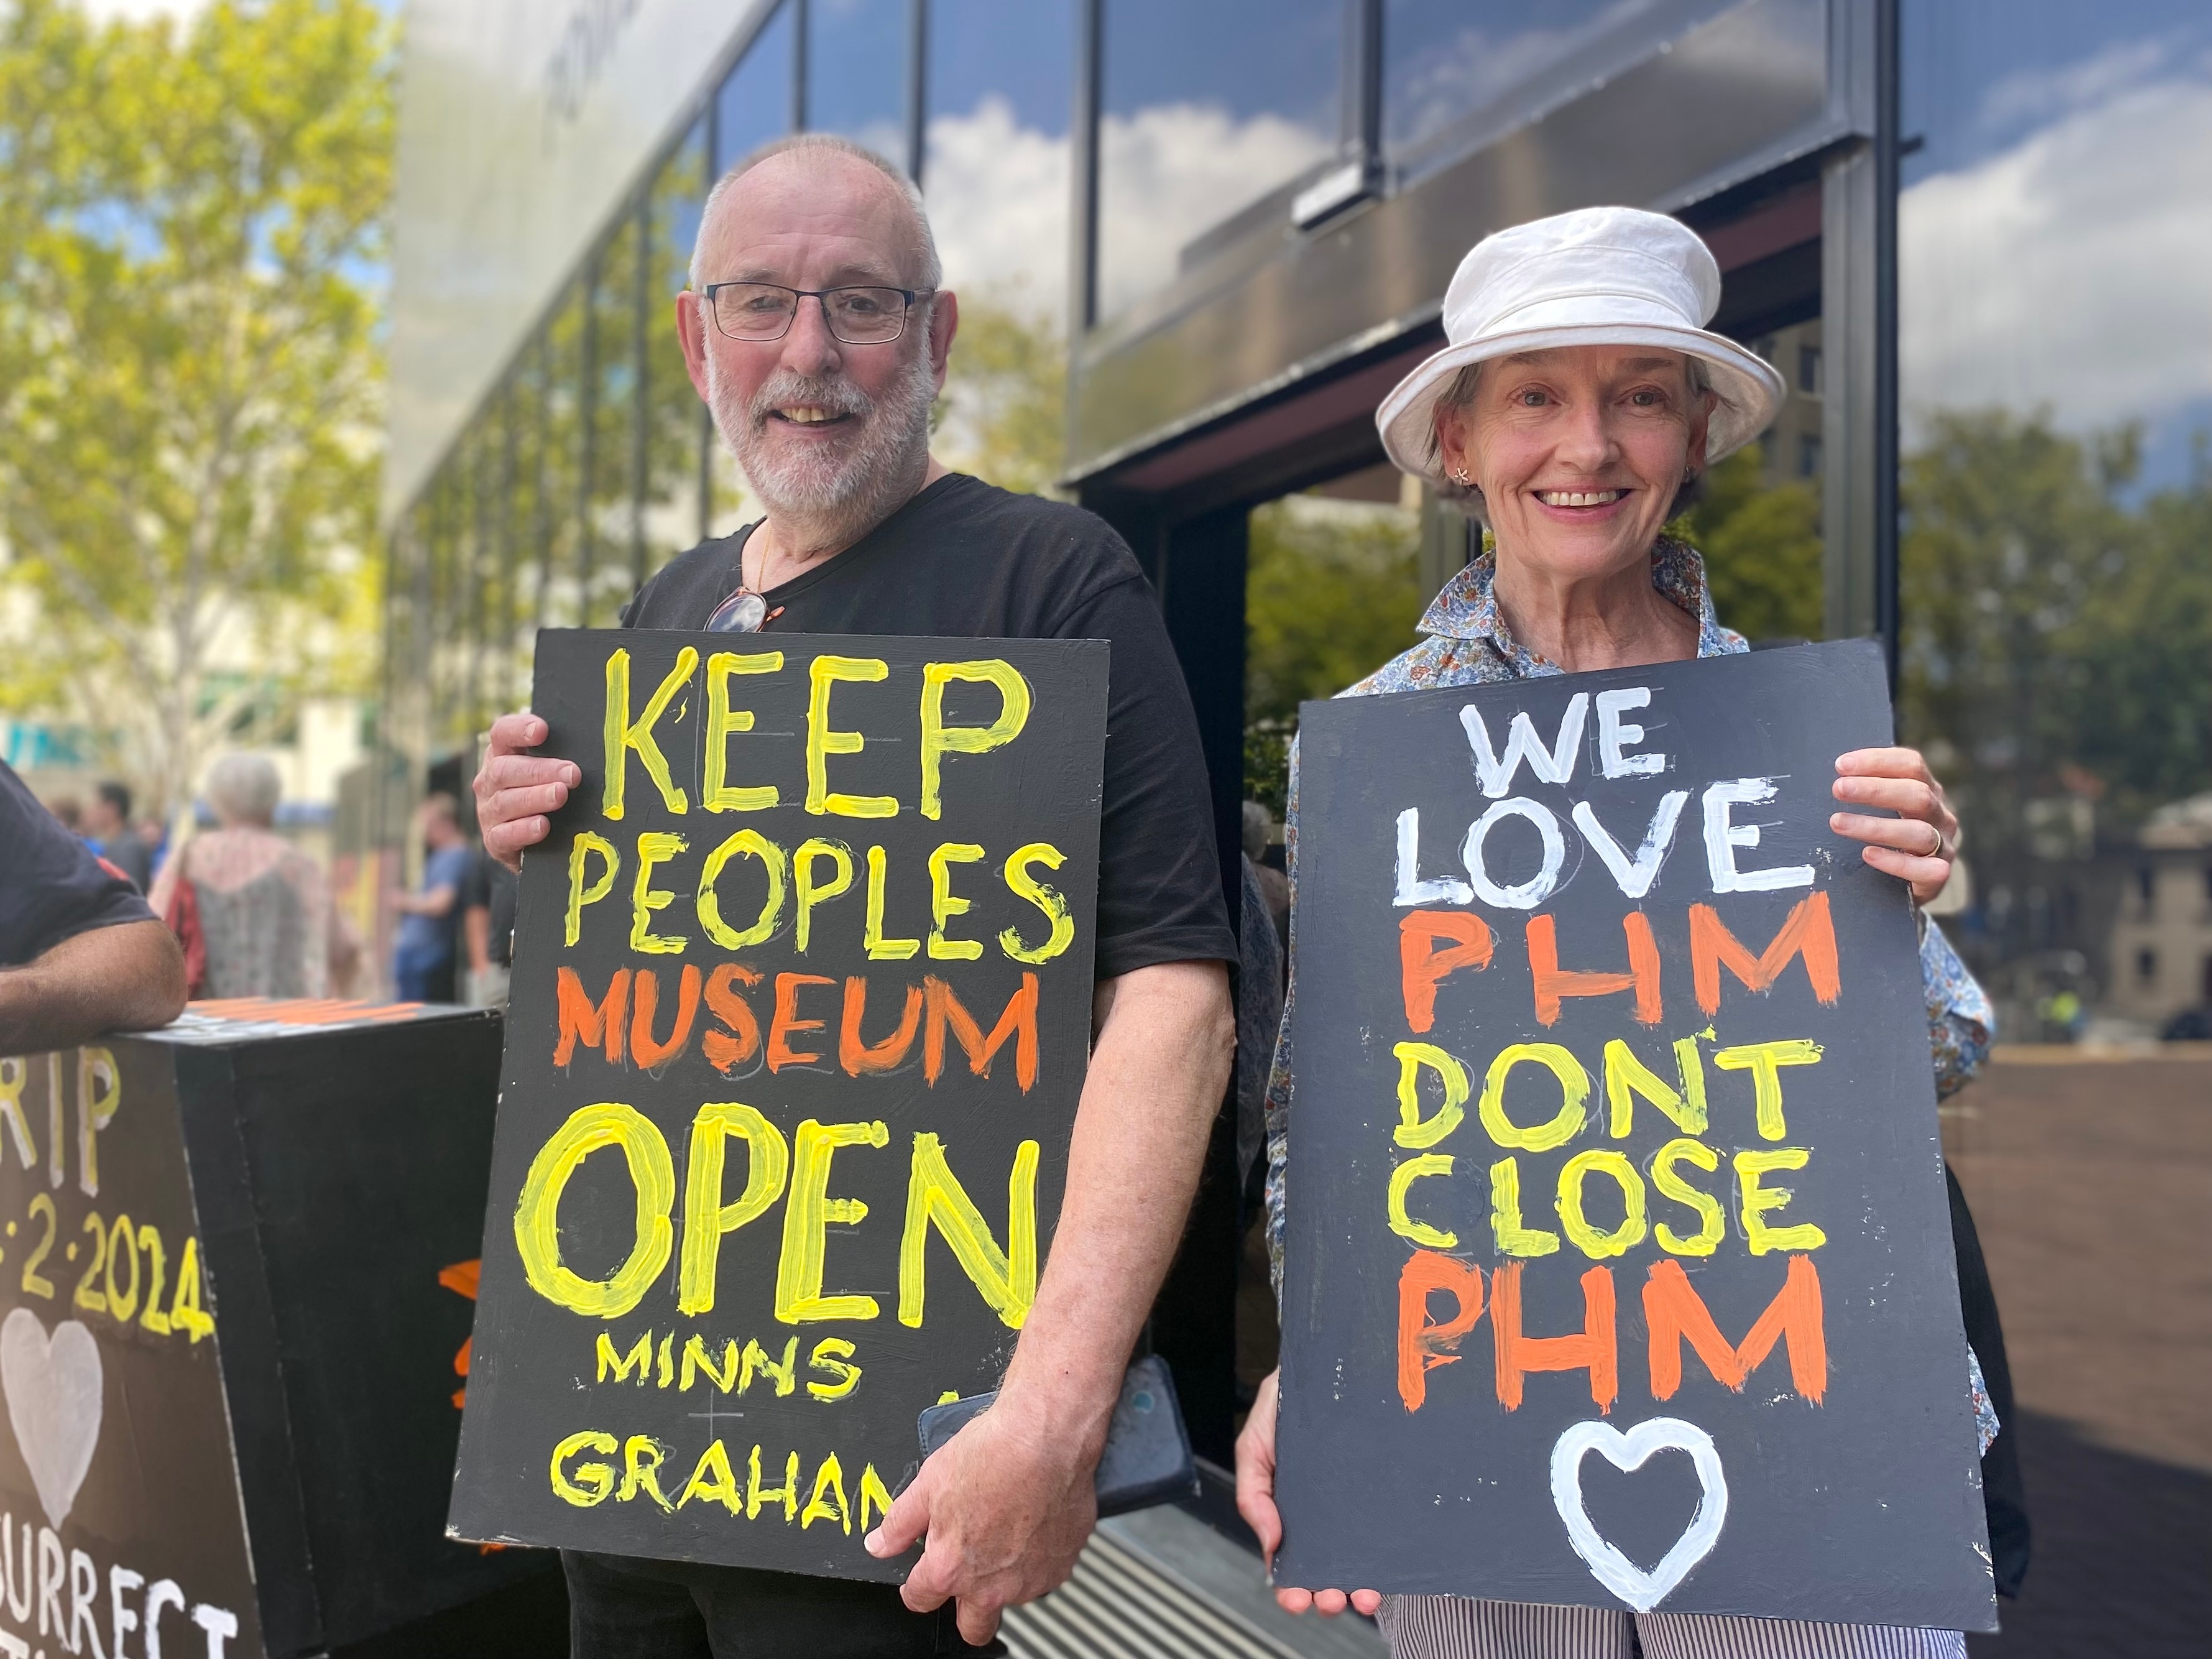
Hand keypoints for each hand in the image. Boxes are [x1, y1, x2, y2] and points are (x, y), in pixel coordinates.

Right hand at [474, 711, 580, 871]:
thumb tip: (589, 742)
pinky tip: (543, 826)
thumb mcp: (550, 771)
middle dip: (540, 771)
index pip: (502, 734)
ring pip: (505, 802)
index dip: (519, 729)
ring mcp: (488, 811)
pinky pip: (503, 835)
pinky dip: (523, 830)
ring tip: (560, 795)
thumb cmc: (547, 794)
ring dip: (535, 798)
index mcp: (502, 755)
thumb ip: (560, 754)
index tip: (543, 730)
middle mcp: (489, 781)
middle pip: (505, 770)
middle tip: (572, 773)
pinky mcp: (494, 841)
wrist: (535, 845)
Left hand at [865, 1387, 1097, 1644]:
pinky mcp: (1061, 1567)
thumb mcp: (929, 1482)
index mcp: (951, 1567)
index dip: (916, 1588)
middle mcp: (991, 1585)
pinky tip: (1031, 1524)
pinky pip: (1043, 1577)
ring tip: (1004, 1530)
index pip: (921, 1600)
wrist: (1046, 1438)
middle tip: (966, 1576)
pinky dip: (1035, 1560)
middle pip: (973, 1629)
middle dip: (964, 1610)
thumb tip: (879, 1544)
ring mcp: (1030, 1580)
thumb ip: (900, 1523)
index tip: (921, 1578)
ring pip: (1011, 1598)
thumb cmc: (994, 1454)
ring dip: (1003, 1578)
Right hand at [1235, 1371, 1381, 1617]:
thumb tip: (1270, 1543)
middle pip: (1327, 1566)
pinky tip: (1391, 1570)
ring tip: (1364, 1596)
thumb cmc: (1285, 1403)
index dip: (1291, 1585)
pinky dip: (1390, 1556)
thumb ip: (1254, 1494)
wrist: (1326, 1363)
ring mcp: (1357, 1504)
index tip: (1295, 1599)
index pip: (1290, 1557)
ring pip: (1361, 1556)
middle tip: (1329, 1600)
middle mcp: (1326, 1512)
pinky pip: (1390, 1529)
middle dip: (1327, 1592)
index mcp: (1290, 1507)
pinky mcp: (1385, 1490)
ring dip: (1361, 1584)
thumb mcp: (1253, 1446)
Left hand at [1832, 748, 1958, 906]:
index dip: (1878, 761)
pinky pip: (1925, 869)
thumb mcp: (1882, 808)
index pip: (1911, 765)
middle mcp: (1939, 815)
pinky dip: (1895, 861)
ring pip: (1919, 832)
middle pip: (1917, 794)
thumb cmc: (1887, 838)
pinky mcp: (1938, 876)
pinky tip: (1868, 854)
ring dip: (1875, 826)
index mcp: (1927, 790)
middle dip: (1875, 790)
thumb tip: (1834, 772)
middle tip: (1838, 789)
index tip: (1841, 765)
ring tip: (1838, 822)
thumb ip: (1867, 789)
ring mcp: (1943, 846)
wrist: (1904, 885)